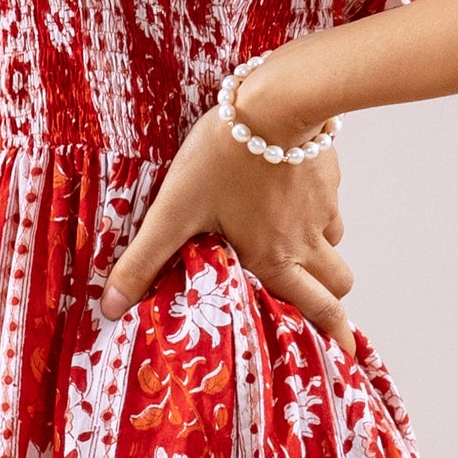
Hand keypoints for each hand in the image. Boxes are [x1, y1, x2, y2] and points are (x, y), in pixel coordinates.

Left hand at [97, 100, 352, 341]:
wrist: (275, 100)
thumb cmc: (224, 157)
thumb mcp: (175, 211)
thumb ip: (145, 260)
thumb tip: (111, 307)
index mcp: (275, 259)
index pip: (319, 311)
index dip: (336, 338)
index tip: (345, 357)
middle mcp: (306, 240)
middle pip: (338, 286)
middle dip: (333, 304)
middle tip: (328, 315)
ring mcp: (322, 206)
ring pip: (334, 243)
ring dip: (320, 253)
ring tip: (293, 248)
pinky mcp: (327, 174)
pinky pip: (328, 204)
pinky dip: (315, 212)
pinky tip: (290, 196)